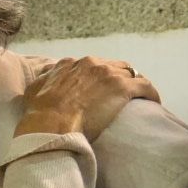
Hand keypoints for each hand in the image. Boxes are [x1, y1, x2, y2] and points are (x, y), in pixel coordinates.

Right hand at [14, 56, 159, 141]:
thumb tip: (43, 78)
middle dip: (118, 78)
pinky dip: (150, 94)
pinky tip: (153, 102)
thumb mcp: (34, 91)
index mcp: (71, 64)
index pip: (91, 65)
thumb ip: (42, 81)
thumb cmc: (40, 112)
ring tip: (137, 98)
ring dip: (134, 85)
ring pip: (131, 73)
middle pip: (113, 66)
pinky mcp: (123, 88)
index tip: (99, 87)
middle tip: (119, 94)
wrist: (52, 123)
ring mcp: (108, 74)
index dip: (97, 76)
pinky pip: (145, 87)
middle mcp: (91, 64)